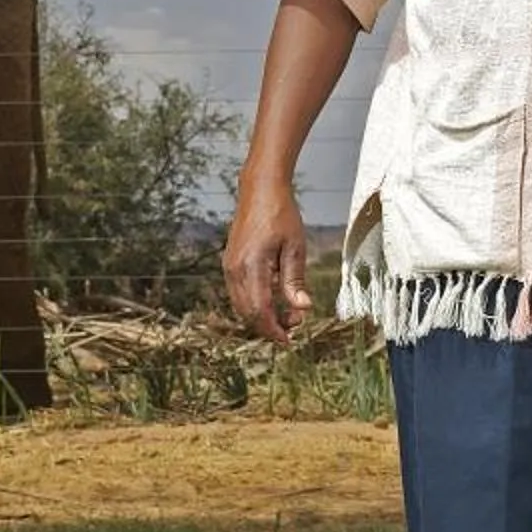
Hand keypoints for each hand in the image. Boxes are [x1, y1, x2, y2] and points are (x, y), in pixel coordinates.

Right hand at [224, 178, 316, 344]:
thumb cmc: (281, 215)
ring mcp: (229, 266)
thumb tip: (302, 309)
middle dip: (270, 326)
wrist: (260, 191)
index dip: (274, 330)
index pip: (260, 311)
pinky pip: (239, 293)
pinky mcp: (229, 263)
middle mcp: (235, 269)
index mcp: (252, 267)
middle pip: (248, 313)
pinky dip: (254, 303)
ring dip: (262, 316)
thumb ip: (295, 281)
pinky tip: (273, 297)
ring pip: (241, 305)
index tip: (289, 340)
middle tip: (295, 325)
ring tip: (286, 312)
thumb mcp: (295, 248)